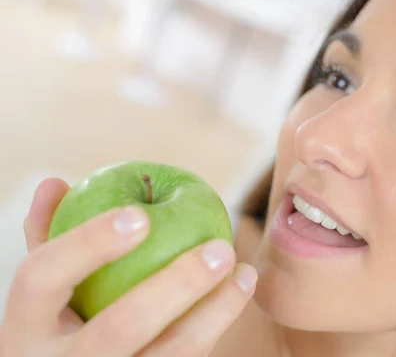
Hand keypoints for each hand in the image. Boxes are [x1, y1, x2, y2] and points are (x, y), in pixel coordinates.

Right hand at [0, 178, 256, 356]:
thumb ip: (50, 241)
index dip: (87, 243)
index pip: (41, 278)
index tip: (140, 215)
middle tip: (221, 248)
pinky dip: (216, 327)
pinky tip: (237, 294)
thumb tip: (55, 182)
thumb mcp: (44, 297)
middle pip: (121, 326)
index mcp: (24, 331)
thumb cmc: (58, 329)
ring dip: (217, 311)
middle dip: (178, 284)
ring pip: (171, 355)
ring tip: (245, 273)